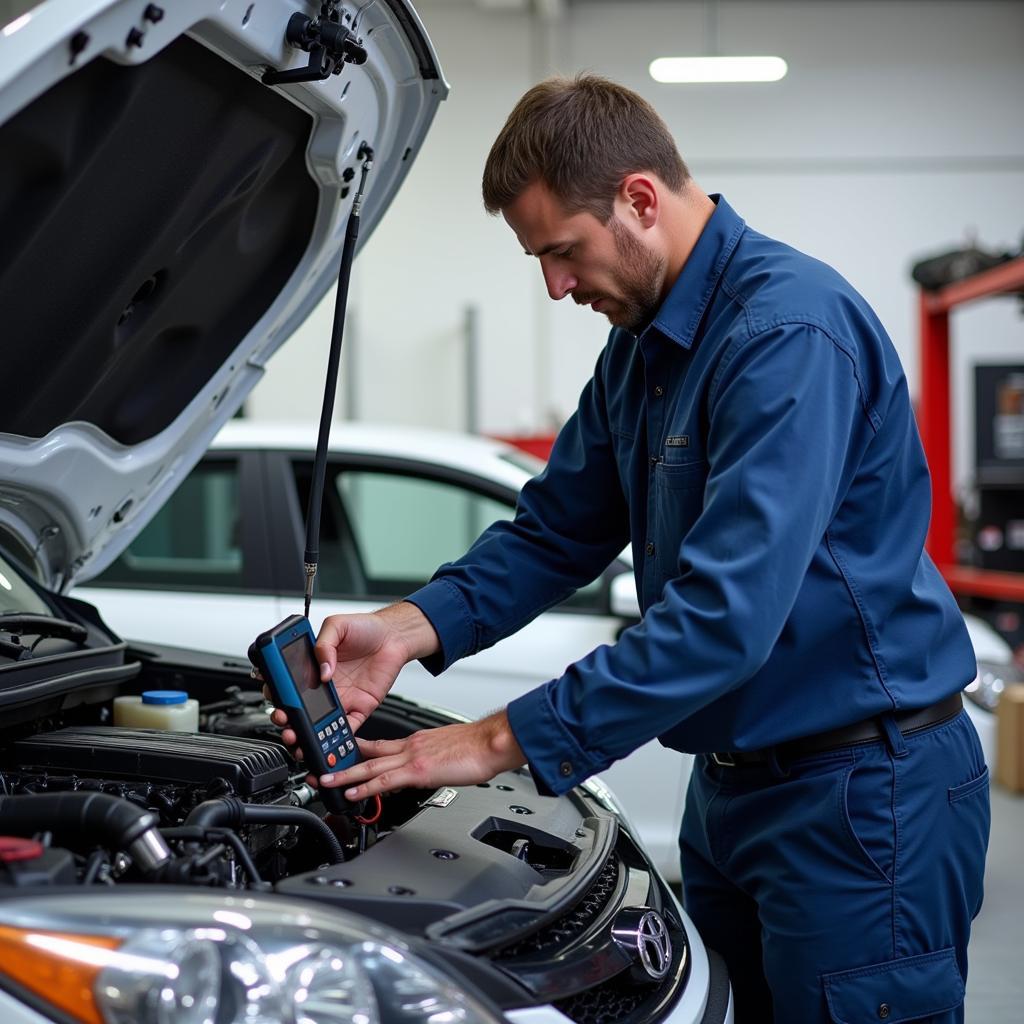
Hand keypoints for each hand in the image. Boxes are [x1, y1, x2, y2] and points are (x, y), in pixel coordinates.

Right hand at [269, 602, 438, 754]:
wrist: (394, 636)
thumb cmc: (366, 628)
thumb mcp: (338, 625)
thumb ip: (323, 644)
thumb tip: (322, 670)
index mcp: (312, 666)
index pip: (287, 683)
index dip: (276, 691)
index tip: (272, 695)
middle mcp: (323, 686)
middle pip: (297, 708)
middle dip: (285, 717)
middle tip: (283, 718)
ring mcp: (340, 699)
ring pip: (317, 723)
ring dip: (305, 733)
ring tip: (298, 736)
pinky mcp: (358, 707)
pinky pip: (346, 727)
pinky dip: (336, 739)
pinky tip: (328, 742)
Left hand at [319, 710, 526, 801]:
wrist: (491, 742)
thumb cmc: (476, 747)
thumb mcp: (445, 751)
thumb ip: (428, 762)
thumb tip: (422, 774)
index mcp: (415, 741)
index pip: (379, 745)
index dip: (357, 751)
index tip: (340, 755)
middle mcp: (409, 746)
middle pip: (367, 754)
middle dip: (342, 763)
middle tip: (320, 769)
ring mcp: (412, 757)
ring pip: (370, 766)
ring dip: (345, 775)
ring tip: (325, 781)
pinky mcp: (418, 770)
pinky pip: (385, 780)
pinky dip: (366, 787)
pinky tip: (352, 794)